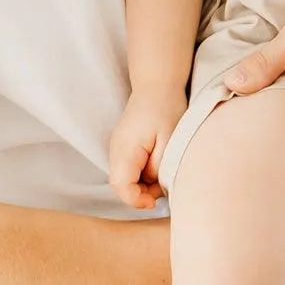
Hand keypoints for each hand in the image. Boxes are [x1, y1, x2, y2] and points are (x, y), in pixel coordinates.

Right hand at [108, 88, 185, 209]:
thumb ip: (159, 167)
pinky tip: (156, 166)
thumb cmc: (165, 108)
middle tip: (163, 188)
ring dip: (141, 184)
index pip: (121, 185)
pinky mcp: (123, 145)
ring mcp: (117, 146)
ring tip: (162, 175)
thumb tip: (154, 186)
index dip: (136, 200)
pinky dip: (140, 174)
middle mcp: (116, 149)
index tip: (155, 201)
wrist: (157, 83)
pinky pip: (127, 168)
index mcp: (125, 148)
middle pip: (120, 185)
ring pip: (123, 177)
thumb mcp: (169, 140)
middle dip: (140, 194)